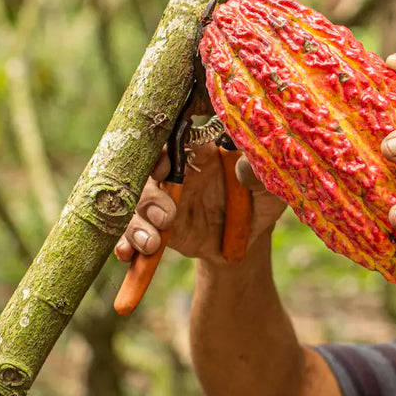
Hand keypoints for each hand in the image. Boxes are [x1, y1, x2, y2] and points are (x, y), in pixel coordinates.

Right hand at [114, 142, 287, 265]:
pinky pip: (133, 233)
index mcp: (201, 153)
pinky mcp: (160, 229)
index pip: (173, 142)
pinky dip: (127, 243)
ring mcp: (164, 202)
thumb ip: (259, 175)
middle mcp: (177, 174)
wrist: (250, 240)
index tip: (165, 164)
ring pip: (137, 204)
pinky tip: (129, 254)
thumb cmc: (261, 201)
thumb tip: (244, 166)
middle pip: (147, 173)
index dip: (163, 150)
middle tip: (164, 215)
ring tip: (153, 242)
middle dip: (148, 192)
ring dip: (138, 223)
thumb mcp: (268, 188)